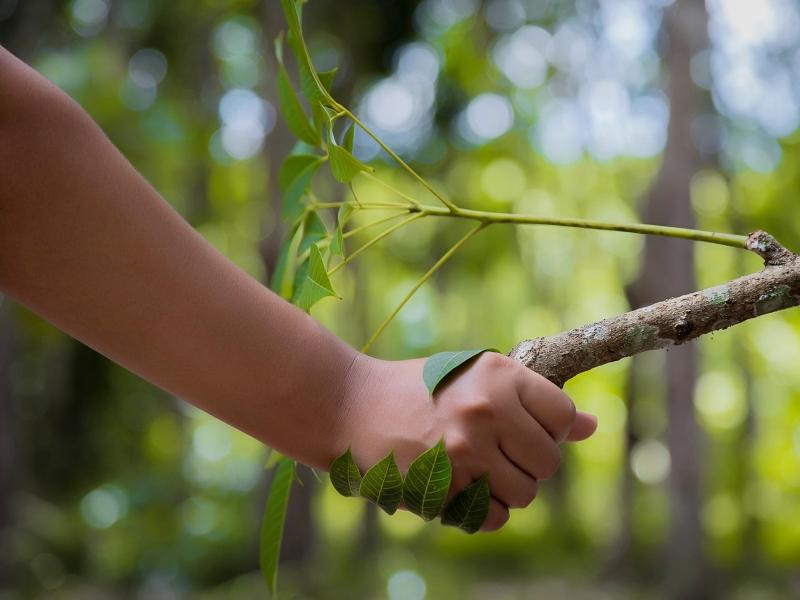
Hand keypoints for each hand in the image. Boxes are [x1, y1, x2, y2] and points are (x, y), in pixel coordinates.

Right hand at [335, 351, 597, 530]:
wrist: (352, 404)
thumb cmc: (421, 388)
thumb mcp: (476, 376)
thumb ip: (531, 400)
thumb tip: (592, 427)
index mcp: (498, 375)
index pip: (564, 416)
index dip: (550, 427)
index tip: (526, 427)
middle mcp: (485, 410)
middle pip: (549, 462)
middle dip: (529, 462)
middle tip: (498, 449)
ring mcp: (463, 451)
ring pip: (525, 494)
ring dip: (507, 488)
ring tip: (476, 466)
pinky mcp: (443, 487)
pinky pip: (494, 518)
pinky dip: (483, 509)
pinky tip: (459, 484)